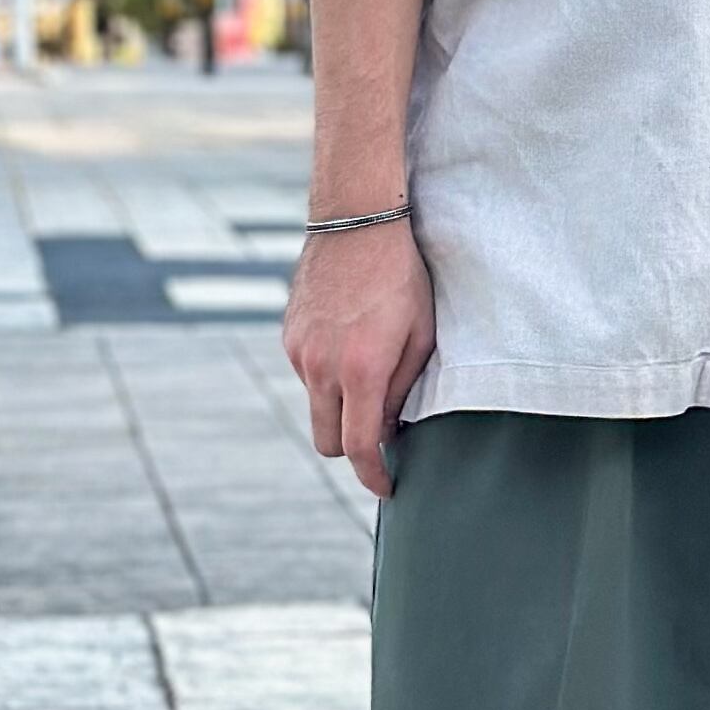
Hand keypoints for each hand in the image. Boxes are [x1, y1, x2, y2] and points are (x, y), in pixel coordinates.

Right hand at [285, 219, 436, 498]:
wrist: (356, 222)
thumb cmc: (402, 277)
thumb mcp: (421, 335)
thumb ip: (403, 388)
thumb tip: (390, 428)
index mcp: (360, 371)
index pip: (360, 448)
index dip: (373, 477)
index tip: (386, 488)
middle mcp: (320, 367)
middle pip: (327, 442)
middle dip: (352, 450)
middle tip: (382, 437)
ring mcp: (298, 352)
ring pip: (316, 406)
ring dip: (340, 406)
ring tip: (371, 366)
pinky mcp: (288, 336)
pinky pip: (307, 374)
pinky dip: (327, 375)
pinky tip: (350, 341)